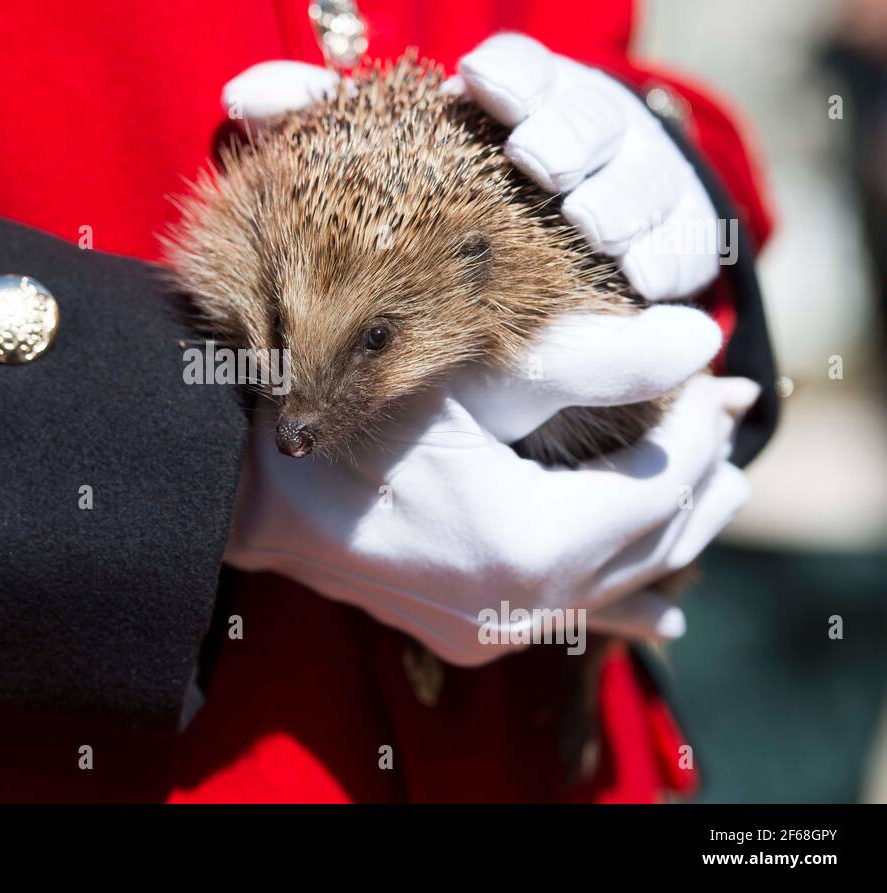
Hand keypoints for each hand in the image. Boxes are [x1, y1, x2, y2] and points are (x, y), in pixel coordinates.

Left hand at [223, 33, 720, 300]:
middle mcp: (579, 139)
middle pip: (591, 115)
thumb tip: (238, 100)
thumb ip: (314, 121)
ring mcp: (630, 192)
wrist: (524, 280)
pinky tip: (639, 274)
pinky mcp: (668, 250)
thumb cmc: (434, 207)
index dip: (508, 72)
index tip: (472, 82)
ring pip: (644, 179)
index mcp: (512, 104)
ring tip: (588, 219)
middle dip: (567, 128)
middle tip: (535, 157)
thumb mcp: (374, 164)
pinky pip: (684, 247)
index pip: (520, 69)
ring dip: (619, 195)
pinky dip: (667, 256)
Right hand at [225, 309, 756, 665]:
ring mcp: (494, 629)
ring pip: (618, 586)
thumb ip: (597, 359)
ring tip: (718, 495)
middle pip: (653, 545)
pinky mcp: (467, 634)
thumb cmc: (350, 418)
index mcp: (532, 542)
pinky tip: (665, 616)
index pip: (661, 487)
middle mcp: (524, 605)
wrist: (248, 488)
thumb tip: (701, 338)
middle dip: (700, 481)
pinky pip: (574, 619)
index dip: (698, 430)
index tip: (708, 374)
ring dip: (669, 534)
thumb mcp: (472, 376)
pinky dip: (623, 599)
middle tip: (725, 419)